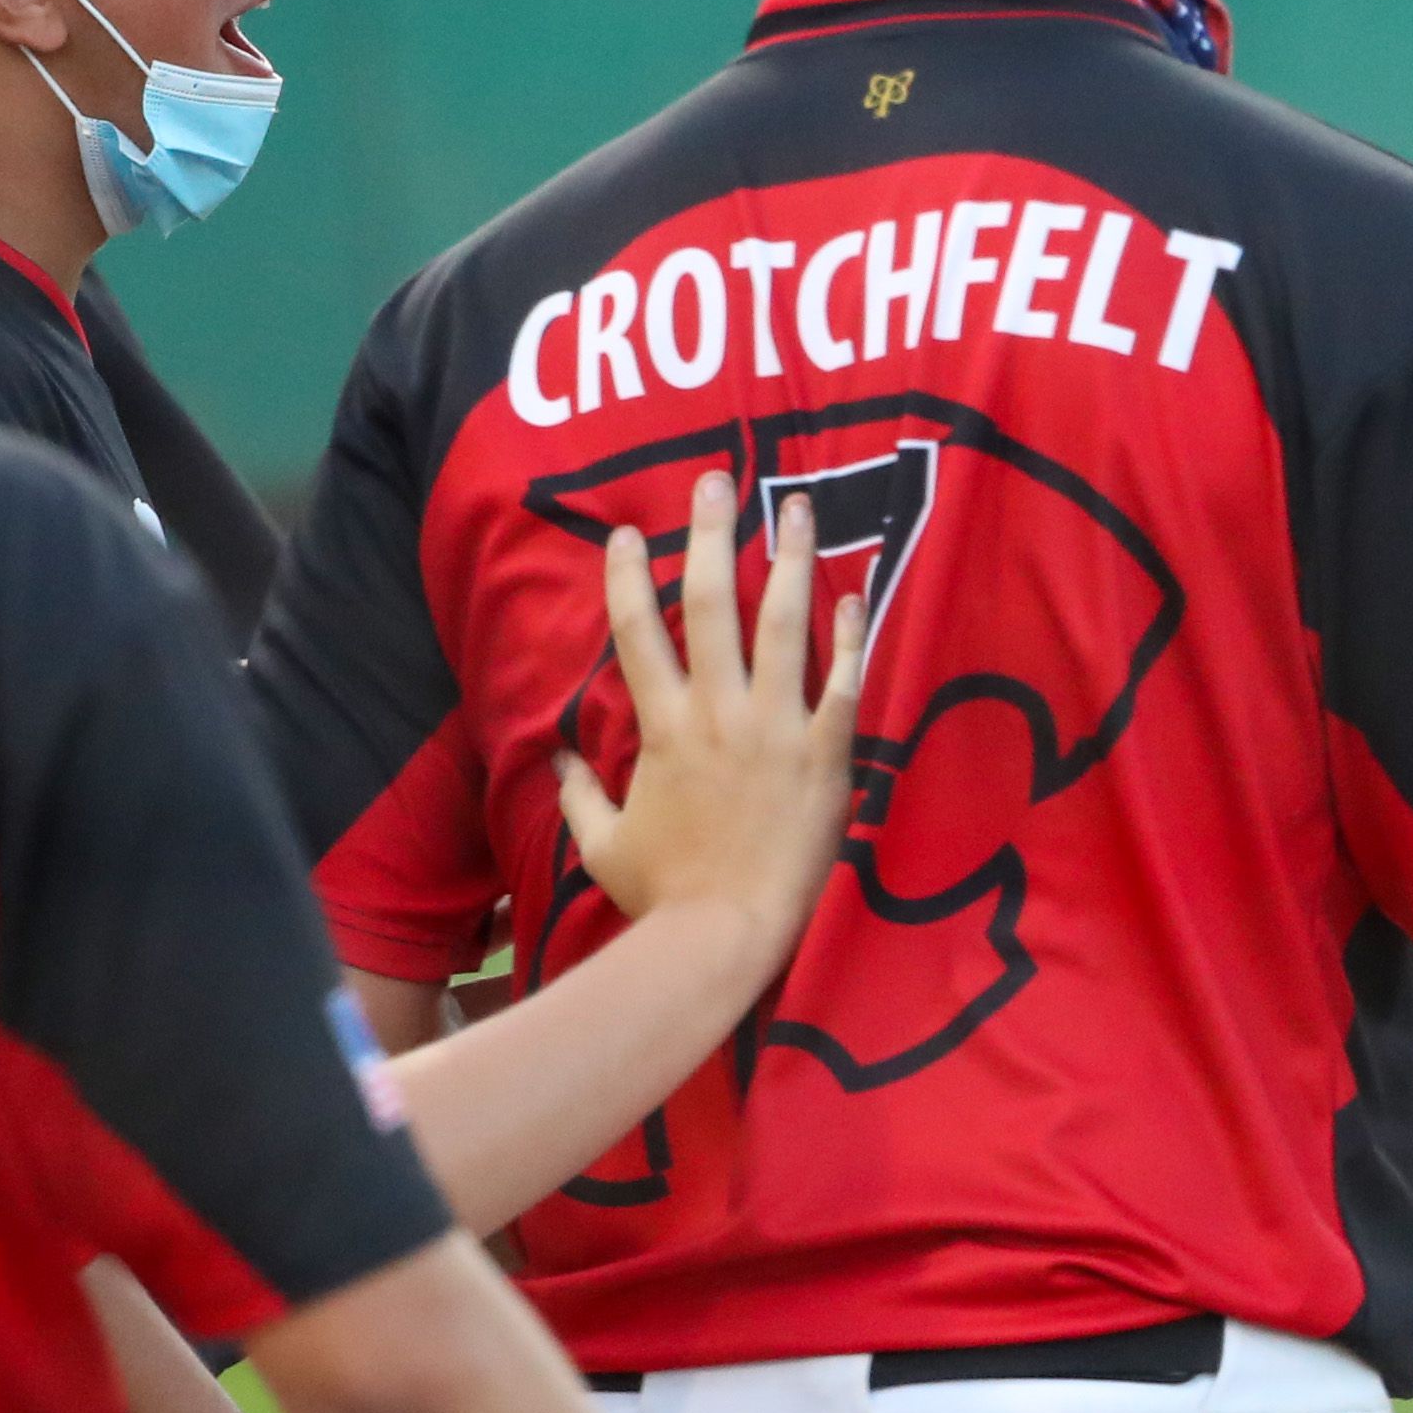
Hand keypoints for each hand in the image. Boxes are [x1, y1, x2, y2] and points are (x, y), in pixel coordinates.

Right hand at [555, 467, 870, 957]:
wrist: (725, 934)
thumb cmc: (664, 895)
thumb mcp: (603, 844)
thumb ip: (578, 798)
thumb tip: (555, 764)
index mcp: (662, 728)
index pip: (637, 634)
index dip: (627, 579)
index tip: (625, 532)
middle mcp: (717, 712)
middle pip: (711, 604)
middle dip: (712, 534)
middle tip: (718, 479)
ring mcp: (775, 728)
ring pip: (784, 623)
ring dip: (791, 558)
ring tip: (799, 505)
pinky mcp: (825, 753)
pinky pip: (843, 682)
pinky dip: (851, 635)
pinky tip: (857, 590)